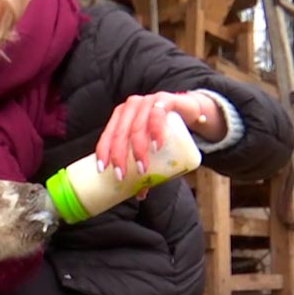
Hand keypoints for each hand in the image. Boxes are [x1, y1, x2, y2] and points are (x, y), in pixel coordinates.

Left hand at [95, 91, 216, 182]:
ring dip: (138, 150)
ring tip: (142, 168)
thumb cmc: (165, 131)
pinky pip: (157, 115)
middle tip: (122, 176)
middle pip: (120, 133)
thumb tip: (139, 194)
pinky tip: (157, 146)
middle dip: (119, 156)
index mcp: (121, 117)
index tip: (103, 170)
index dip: (103, 152)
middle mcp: (130, 107)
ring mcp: (146, 102)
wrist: (190, 112)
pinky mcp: (164, 100)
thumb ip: (145, 165)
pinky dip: (156, 131)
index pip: (107, 134)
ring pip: (137, 126)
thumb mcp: (151, 149)